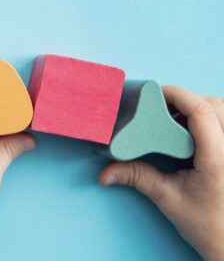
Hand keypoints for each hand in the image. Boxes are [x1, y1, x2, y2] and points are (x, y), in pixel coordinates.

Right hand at [100, 86, 223, 260]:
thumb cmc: (210, 226)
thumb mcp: (168, 199)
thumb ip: (138, 177)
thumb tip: (105, 172)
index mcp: (218, 158)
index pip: (201, 111)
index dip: (177, 95)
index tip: (154, 92)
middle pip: (216, 104)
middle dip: (188, 99)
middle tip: (162, 107)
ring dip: (202, 107)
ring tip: (177, 119)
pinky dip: (211, 118)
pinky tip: (193, 131)